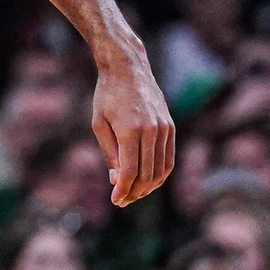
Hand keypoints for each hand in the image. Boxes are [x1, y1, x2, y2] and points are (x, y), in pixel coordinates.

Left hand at [91, 47, 174, 205]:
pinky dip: (160, 173)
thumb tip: (118, 180)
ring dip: (149, 186)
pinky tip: (148, 180)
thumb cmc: (107, 95)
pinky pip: (169, 158)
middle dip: (135, 191)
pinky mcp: (170, 127)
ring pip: (161, 169)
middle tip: (122, 200)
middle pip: (147, 173)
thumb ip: (109, 152)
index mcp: (130, 129)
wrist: (128, 69)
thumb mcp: (99, 123)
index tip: (115, 201)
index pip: (130, 170)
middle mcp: (151, 130)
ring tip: (134, 193)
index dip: (123, 189)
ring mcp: (164, 129)